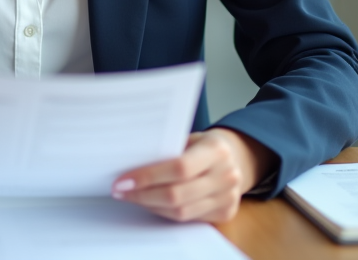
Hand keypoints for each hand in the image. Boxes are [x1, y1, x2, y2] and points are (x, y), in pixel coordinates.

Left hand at [111, 128, 275, 222]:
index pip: (179, 167)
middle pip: (177, 194)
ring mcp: (228, 197)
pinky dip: (165, 212)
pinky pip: (188, 218)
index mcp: (216, 150)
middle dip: (143, 194)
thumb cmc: (204, 145)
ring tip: (131, 197)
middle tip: (120, 191)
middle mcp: (226, 175)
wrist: (236, 157)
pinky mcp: (225, 213)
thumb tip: (130, 164)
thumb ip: (168, 150)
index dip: (148, 176)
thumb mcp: (190, 138)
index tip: (123, 179)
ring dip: (150, 205)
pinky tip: (150, 203)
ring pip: (181, 211)